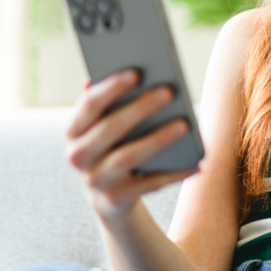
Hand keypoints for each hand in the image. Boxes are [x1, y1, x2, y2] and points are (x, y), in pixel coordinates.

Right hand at [65, 69, 198, 219]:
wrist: (109, 196)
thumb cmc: (114, 146)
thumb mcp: (105, 125)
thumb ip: (113, 101)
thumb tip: (133, 72)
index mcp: (74, 130)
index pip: (89, 104)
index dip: (111, 88)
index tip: (137, 73)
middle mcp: (78, 156)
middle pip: (109, 129)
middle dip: (139, 109)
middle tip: (169, 92)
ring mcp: (97, 180)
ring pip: (128, 156)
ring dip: (157, 139)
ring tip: (184, 125)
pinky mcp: (117, 198)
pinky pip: (151, 183)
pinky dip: (175, 173)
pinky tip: (197, 161)